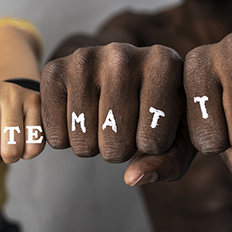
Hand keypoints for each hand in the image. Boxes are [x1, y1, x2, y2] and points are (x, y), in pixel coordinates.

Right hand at [41, 42, 195, 185]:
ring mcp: (85, 58)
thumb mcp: (177, 135)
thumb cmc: (154, 106)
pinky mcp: (54, 69)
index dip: (153, 146)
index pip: (153, 142)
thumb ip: (169, 162)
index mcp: (163, 62)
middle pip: (116, 145)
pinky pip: (55, 136)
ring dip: (92, 145)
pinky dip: (65, 139)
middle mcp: (122, 53)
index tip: (154, 122)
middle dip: (120, 149)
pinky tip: (78, 116)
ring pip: (83, 143)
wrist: (121, 72)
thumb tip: (132, 177)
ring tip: (101, 118)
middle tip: (123, 124)